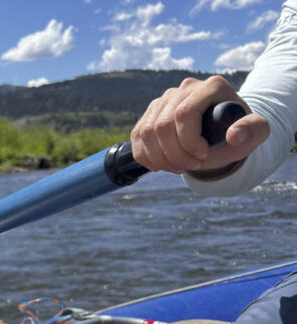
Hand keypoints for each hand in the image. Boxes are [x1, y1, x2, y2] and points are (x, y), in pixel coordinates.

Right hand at [131, 76, 269, 175]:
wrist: (222, 136)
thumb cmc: (239, 133)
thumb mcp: (255, 133)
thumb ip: (253, 130)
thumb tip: (235, 134)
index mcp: (211, 87)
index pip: (184, 113)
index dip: (188, 141)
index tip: (202, 155)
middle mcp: (185, 88)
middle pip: (163, 125)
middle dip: (174, 154)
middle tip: (191, 166)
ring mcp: (164, 100)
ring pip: (147, 132)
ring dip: (160, 158)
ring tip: (179, 167)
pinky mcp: (150, 114)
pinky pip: (137, 137)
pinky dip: (146, 157)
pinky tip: (162, 164)